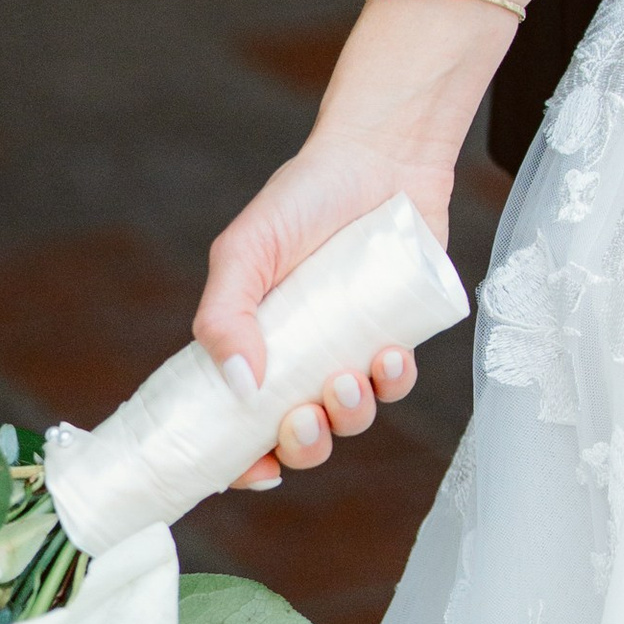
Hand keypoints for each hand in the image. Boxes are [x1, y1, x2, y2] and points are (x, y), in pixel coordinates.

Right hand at [193, 0, 495, 480]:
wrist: (381, 153)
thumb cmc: (305, 197)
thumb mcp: (246, 249)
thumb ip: (224, 313)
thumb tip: (240, 385)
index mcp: (257, 347)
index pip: (241, 425)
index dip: (243, 461)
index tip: (253, 469)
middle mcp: (304, 357)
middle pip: (302, 438)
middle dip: (304, 445)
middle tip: (303, 419)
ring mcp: (353, 349)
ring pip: (352, 419)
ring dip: (349, 415)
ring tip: (347, 377)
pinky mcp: (399, 334)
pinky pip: (397, 383)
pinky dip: (393, 382)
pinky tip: (389, 356)